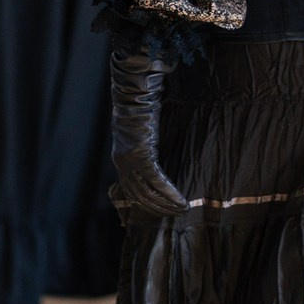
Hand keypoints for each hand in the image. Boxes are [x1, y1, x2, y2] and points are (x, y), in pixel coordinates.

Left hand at [107, 44, 188, 217]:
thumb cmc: (141, 103)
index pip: (129, 190)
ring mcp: (131, 159)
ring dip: (165, 204)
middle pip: (138, 196)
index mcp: (121, 156)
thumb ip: (146, 143)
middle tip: (175, 215)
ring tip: (182, 210)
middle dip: (157, 209)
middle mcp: (122, 161)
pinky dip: (169, 192)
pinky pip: (156, 181)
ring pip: (147, 193)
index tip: (157, 213)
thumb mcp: (142, 128)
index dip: (142, 205)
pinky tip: (181, 200)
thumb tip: (156, 150)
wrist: (135, 88)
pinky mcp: (142, 154)